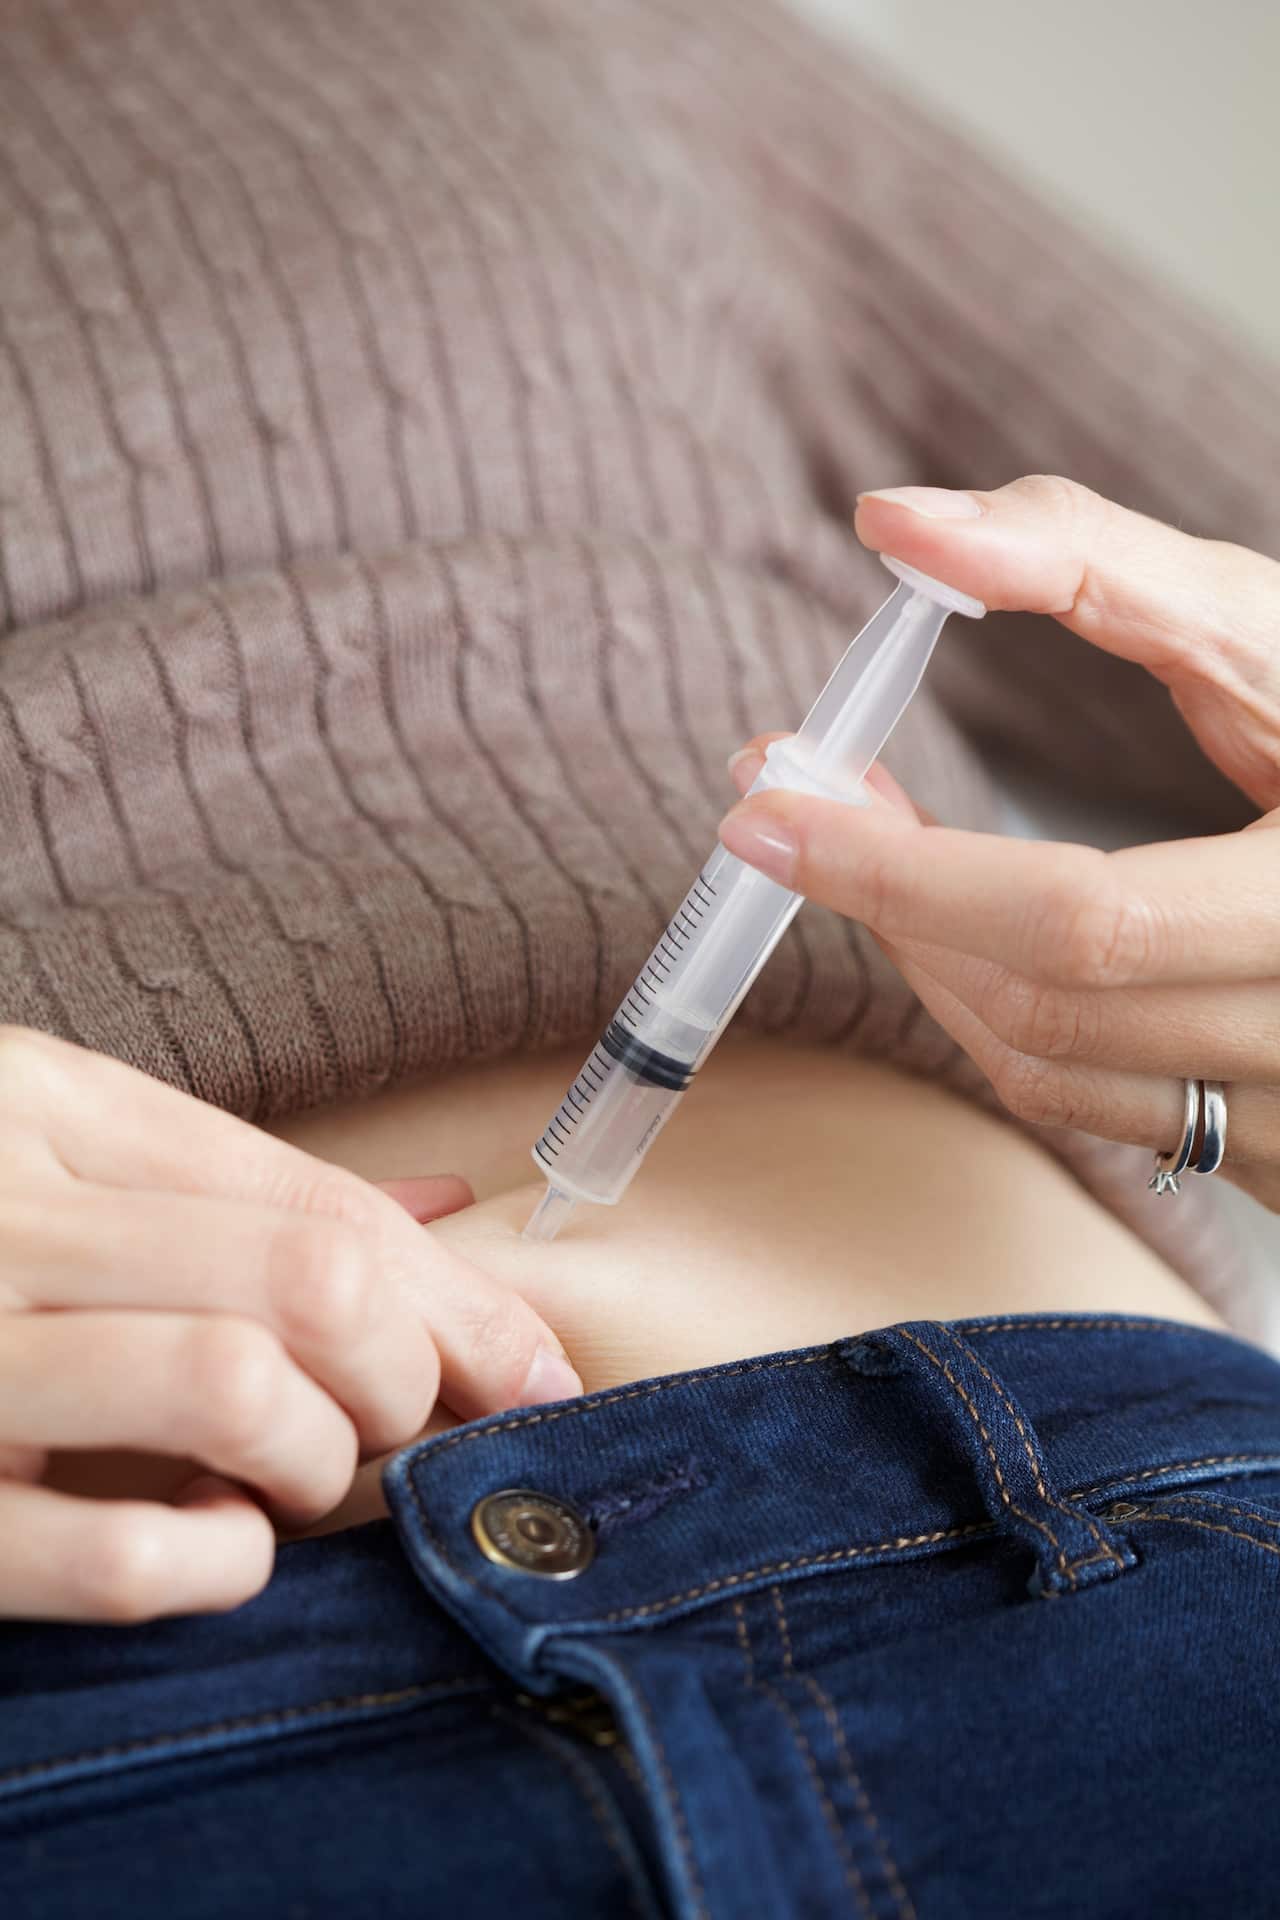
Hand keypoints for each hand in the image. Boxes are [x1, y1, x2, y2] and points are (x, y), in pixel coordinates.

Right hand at [0, 1028, 580, 1621]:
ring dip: (321, 1458)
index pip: (321, 1203)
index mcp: (53, 1108)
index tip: (539, 1369)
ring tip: (303, 1475)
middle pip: (312, 1286)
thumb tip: (451, 1216)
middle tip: (404, 1423)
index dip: (462, 1301)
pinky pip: (106, 1548)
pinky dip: (212, 1560)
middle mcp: (7, 1213)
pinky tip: (221, 1545)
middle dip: (413, 1376)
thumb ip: (237, 1185)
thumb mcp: (63, 1145)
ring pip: (236, 1388)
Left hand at [719, 475, 1279, 1207]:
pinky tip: (959, 929)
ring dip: (928, 957)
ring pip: (1052, 1072)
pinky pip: (1087, 1105)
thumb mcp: (1269, 627)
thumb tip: (896, 524)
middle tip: (790, 806)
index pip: (1085, 920)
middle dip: (891, 901)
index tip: (766, 799)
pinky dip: (993, 1013)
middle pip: (1048, 1007)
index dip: (903, 870)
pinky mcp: (1275, 1146)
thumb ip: (1092, 562)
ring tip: (872, 849)